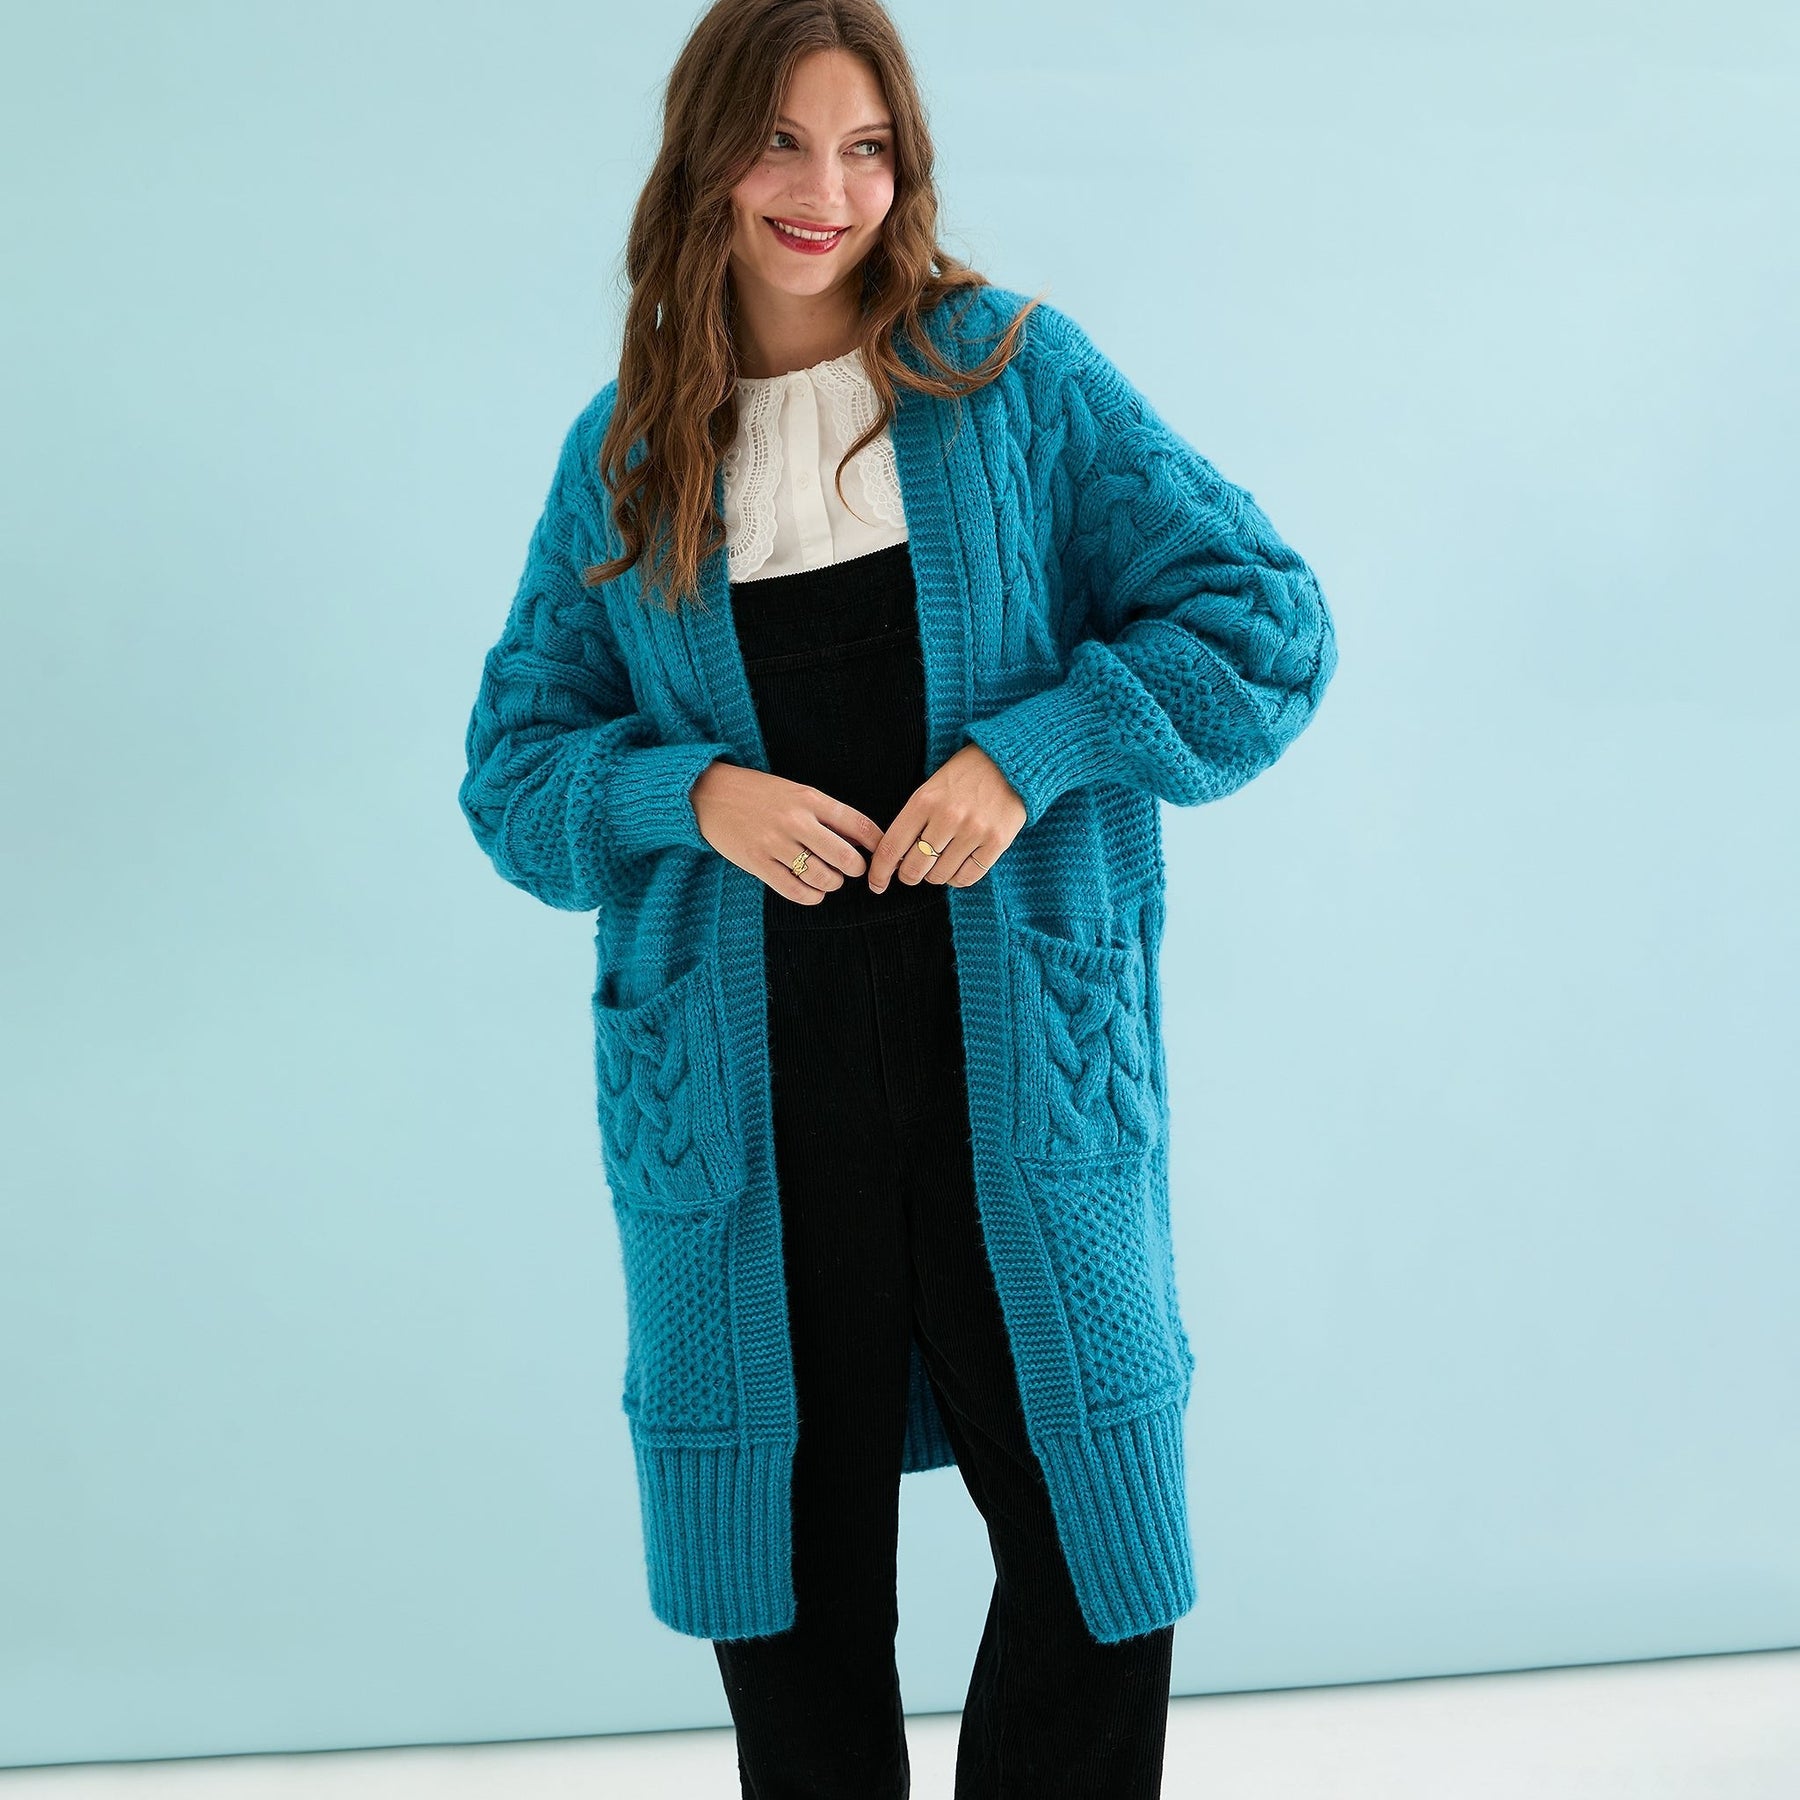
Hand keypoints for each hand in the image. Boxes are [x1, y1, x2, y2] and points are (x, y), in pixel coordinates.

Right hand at [689, 760, 884, 905]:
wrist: (709, 793)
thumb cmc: (758, 793)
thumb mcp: (796, 791)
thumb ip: (826, 813)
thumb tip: (862, 839)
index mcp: (810, 798)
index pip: (858, 825)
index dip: (877, 844)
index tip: (880, 854)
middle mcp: (795, 821)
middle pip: (845, 857)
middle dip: (855, 869)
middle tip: (852, 870)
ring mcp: (775, 844)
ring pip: (822, 878)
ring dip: (832, 884)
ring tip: (828, 879)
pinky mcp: (757, 863)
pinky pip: (795, 890)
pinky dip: (811, 896)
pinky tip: (812, 891)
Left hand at [866, 744, 1024, 892]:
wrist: (1008, 761)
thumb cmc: (963, 777)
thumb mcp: (930, 789)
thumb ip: (912, 821)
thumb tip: (895, 860)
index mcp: (924, 800)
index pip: (892, 847)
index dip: (879, 872)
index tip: (876, 884)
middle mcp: (948, 816)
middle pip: (914, 868)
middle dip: (908, 876)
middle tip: (912, 872)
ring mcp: (974, 830)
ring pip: (940, 876)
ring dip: (935, 876)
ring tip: (939, 862)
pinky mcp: (997, 841)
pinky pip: (967, 877)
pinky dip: (957, 879)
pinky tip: (957, 867)